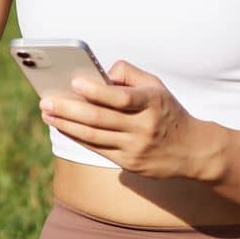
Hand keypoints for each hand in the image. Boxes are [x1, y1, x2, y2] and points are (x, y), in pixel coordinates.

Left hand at [39, 60, 200, 177]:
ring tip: (47, 113)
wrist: (192, 150)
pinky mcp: (129, 164)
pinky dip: (77, 137)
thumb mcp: (156, 86)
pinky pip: (97, 149)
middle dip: (69, 109)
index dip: (96, 91)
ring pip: (94, 137)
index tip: (74, 82)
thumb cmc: (166, 110)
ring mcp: (135, 148)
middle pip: (100, 119)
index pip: (121, 98)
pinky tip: (62, 127)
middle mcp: (143, 127)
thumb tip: (99, 75)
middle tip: (46, 100)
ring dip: (67, 124)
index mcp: (152, 102)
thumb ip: (128, 74)